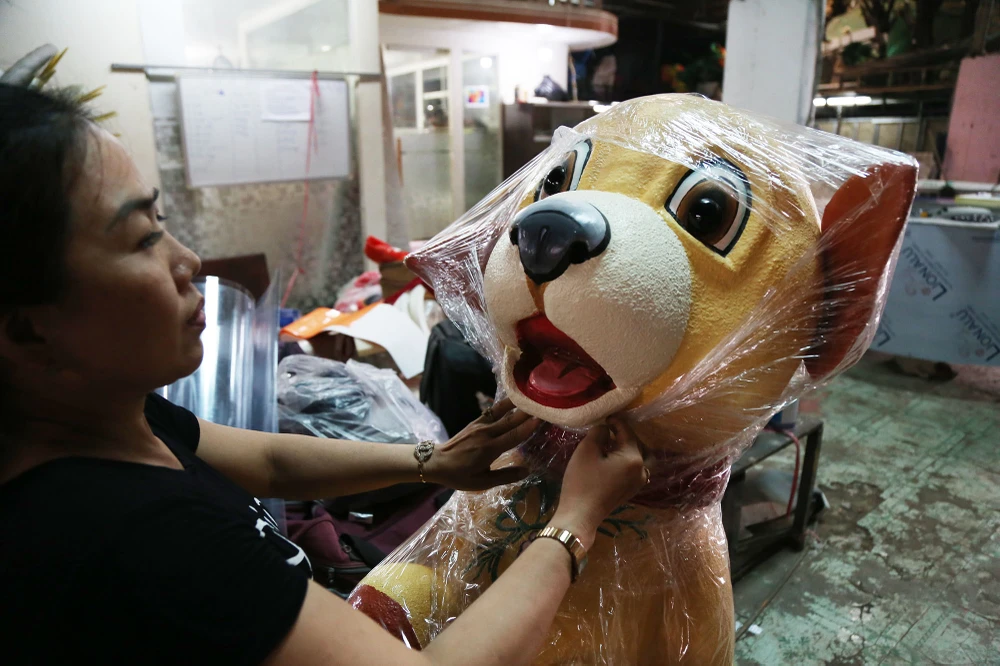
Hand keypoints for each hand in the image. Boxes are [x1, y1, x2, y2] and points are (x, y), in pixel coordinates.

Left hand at [425, 398, 538, 490]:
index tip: (543, 418)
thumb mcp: (482, 483)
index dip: (529, 426)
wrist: (436, 462)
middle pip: (511, 420)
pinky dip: (505, 404)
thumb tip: (528, 470)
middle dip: (528, 412)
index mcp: (489, 449)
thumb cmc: (460, 475)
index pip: (514, 435)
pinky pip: (493, 410)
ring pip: (502, 411)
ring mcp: (480, 425)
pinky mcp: (476, 421)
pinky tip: (515, 398)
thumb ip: (505, 476)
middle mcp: (486, 433)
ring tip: (533, 396)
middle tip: (545, 404)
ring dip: (518, 404)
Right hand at [551, 417, 646, 548]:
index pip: (627, 432)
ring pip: (639, 457)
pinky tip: (611, 459)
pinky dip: (627, 460)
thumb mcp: (586, 450)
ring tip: (611, 443)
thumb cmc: (582, 481)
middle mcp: (642, 470)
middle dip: (624, 434)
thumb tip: (606, 428)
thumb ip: (599, 433)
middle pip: (638, 444)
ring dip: (628, 447)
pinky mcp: (631, 490)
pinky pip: (635, 469)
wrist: (580, 515)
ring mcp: (638, 482)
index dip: (616, 421)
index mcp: (633, 458)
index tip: (605, 416)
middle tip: (608, 429)